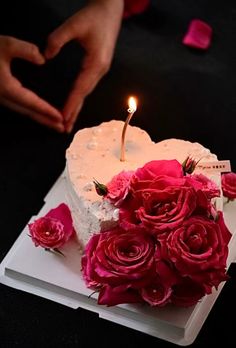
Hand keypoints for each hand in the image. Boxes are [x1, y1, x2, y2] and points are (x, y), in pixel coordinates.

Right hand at [0, 36, 63, 131]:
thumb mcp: (4, 44)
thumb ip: (24, 50)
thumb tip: (42, 59)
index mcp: (6, 88)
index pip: (31, 102)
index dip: (46, 111)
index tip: (60, 118)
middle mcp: (3, 97)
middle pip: (28, 112)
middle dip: (46, 121)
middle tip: (63, 128)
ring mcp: (0, 98)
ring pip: (23, 111)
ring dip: (39, 118)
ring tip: (54, 124)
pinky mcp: (0, 95)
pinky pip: (18, 107)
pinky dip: (30, 112)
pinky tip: (37, 112)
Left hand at [45, 0, 123, 132]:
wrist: (111, 10)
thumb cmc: (94, 16)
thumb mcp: (74, 24)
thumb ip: (57, 39)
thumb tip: (45, 56)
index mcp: (96, 63)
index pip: (81, 88)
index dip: (71, 103)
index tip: (63, 116)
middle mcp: (100, 70)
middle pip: (85, 95)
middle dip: (75, 112)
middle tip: (65, 128)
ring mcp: (100, 69)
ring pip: (87, 92)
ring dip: (78, 107)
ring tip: (69, 121)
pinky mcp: (98, 66)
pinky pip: (87, 85)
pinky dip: (80, 97)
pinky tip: (75, 103)